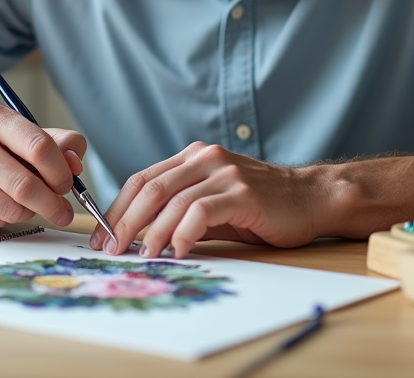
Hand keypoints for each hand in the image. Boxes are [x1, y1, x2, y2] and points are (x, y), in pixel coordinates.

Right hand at [0, 104, 86, 232]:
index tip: (68, 184)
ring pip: (12, 208)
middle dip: (52, 203)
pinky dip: (7, 220)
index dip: (61, 171)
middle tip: (62, 210)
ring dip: (29, 212)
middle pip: (26, 184)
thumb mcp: (25, 138)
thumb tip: (76, 164)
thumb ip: (59, 144)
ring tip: (26, 204)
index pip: (39, 146)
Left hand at [89, 142, 328, 257]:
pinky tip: (176, 251)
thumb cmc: (261, 207)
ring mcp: (224, 173)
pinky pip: (201, 212)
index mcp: (193, 157)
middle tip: (111, 249)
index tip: (101, 236)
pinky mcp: (242, 193)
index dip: (116, 207)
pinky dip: (182, 233)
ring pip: (172, 201)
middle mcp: (205, 159)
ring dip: (151, 232)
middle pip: (150, 188)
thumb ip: (181, 210)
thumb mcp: (214, 202)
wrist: (311, 198)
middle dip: (124, 221)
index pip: (142, 179)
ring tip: (142, 256)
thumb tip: (138, 238)